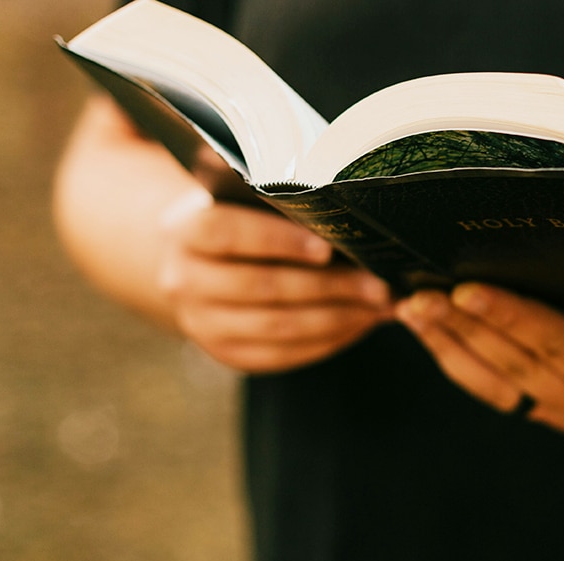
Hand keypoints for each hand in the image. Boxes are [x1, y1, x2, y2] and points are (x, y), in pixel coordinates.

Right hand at [159, 192, 392, 371]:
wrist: (195, 264)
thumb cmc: (238, 221)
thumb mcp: (243, 203)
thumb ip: (280, 208)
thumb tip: (350, 224)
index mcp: (186, 231)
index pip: (227, 233)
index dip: (277, 240)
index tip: (326, 247)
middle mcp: (184, 280)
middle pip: (262, 286)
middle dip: (329, 286)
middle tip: (378, 285)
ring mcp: (201, 323)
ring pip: (276, 326)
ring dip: (336, 318)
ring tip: (377, 307)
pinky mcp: (225, 353)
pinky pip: (281, 355)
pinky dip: (325, 342)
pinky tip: (357, 325)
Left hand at [394, 283, 563, 433]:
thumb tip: (550, 216)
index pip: (557, 340)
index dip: (510, 314)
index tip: (466, 291)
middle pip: (514, 363)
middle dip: (462, 328)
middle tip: (417, 295)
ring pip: (496, 382)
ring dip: (449, 344)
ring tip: (411, 309)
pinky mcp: (550, 415)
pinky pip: (496, 389)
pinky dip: (461, 358)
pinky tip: (432, 330)